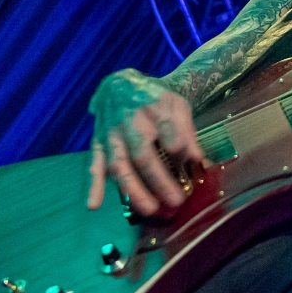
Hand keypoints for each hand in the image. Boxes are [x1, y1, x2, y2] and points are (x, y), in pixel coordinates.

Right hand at [86, 69, 204, 214]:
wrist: (122, 83)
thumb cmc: (155, 99)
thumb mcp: (177, 106)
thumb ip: (187, 131)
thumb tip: (198, 160)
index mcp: (153, 106)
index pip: (168, 131)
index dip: (179, 149)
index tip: (192, 166)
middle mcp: (130, 120)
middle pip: (143, 155)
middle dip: (160, 180)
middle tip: (176, 201)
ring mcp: (111, 133)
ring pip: (119, 164)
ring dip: (133, 189)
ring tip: (149, 209)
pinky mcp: (97, 141)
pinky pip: (94, 164)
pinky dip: (94, 185)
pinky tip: (94, 204)